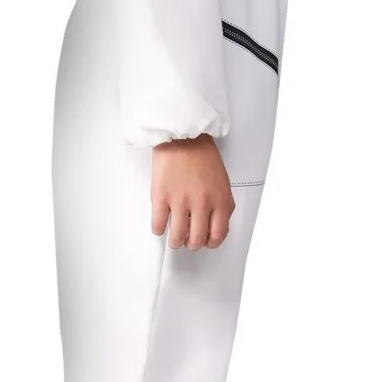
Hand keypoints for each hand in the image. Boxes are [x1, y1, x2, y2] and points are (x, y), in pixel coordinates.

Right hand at [150, 133, 234, 249]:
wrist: (183, 136)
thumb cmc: (203, 155)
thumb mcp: (223, 181)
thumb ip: (224, 203)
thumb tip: (218, 222)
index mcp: (220, 201)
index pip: (217, 236)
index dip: (210, 243)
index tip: (204, 241)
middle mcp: (202, 204)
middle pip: (196, 240)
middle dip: (191, 245)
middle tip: (187, 240)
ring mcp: (180, 202)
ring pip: (177, 238)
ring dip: (175, 241)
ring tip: (173, 237)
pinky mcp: (161, 197)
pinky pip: (158, 225)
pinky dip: (159, 230)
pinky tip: (161, 224)